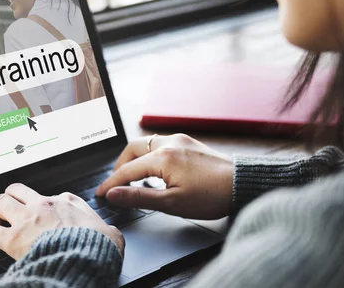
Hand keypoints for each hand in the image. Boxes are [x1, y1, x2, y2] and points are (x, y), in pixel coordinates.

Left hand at [0, 183, 124, 259]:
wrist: (85, 258)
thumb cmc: (98, 247)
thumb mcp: (110, 233)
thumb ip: (107, 230)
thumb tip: (112, 235)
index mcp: (67, 202)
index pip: (51, 196)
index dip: (45, 206)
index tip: (44, 214)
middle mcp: (44, 205)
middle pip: (18, 189)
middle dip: (12, 198)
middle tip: (11, 211)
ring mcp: (27, 219)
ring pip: (0, 201)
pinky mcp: (13, 238)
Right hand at [96, 134, 232, 219]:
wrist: (242, 184)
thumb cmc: (212, 196)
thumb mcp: (172, 203)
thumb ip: (139, 197)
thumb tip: (114, 194)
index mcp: (163, 157)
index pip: (127, 170)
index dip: (111, 183)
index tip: (100, 194)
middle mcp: (169, 142)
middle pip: (132, 149)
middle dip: (120, 166)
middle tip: (116, 184)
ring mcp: (180, 140)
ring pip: (146, 144)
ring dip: (135, 159)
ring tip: (133, 179)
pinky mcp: (188, 143)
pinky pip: (160, 144)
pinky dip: (149, 155)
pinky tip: (154, 171)